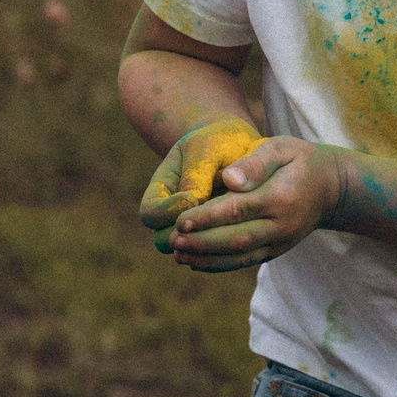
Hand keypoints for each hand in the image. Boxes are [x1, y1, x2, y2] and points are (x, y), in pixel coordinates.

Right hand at [139, 117, 265, 249]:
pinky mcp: (213, 236)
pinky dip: (225, 249)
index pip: (151, 213)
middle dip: (188, 235)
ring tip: (234, 228)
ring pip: (189, 252)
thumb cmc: (217, 142)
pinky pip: (213, 254)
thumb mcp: (206, 148)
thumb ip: (199, 173)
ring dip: (208, 244)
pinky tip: (245, 234)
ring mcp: (190, 228)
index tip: (198, 198)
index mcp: (160, 189)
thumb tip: (196, 200)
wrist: (238, 146)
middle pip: (163, 240)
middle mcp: (170, 214)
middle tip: (217, 223)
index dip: (171, 211)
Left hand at [167, 137, 344, 271]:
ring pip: (240, 256)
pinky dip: (219, 265)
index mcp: (281, 198)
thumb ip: (255, 162)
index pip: (238, 210)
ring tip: (178, 255)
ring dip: (206, 259)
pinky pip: (246, 262)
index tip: (180, 221)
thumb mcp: (281, 148)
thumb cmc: (299, 160)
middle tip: (172, 241)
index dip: (207, 218)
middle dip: (202, 242)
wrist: (330, 187)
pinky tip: (195, 263)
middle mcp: (282, 226)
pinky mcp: (276, 251)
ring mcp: (280, 242)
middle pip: (236, 239)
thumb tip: (229, 179)